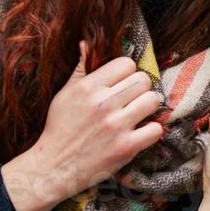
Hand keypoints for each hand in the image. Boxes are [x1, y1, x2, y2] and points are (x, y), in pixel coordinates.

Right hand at [0, 42, 163, 210]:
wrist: (53, 167)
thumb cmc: (60, 128)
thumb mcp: (64, 94)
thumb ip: (80, 69)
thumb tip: (86, 43)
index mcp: (88, 87)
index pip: (127, 63)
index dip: (127, 72)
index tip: (122, 84)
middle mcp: (103, 104)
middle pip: (143, 79)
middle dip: (140, 88)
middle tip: (131, 99)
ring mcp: (116, 125)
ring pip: (153, 100)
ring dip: (148, 107)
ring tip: (138, 113)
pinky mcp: (126, 147)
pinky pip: (156, 129)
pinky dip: (151, 131)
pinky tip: (140, 132)